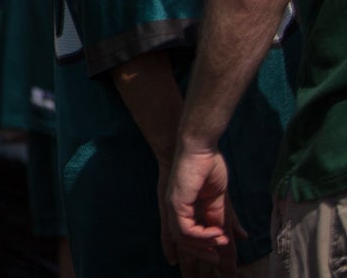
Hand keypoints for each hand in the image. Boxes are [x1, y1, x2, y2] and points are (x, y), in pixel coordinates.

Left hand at [164, 145, 243, 269]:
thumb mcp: (221, 201)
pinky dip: (202, 237)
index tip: (218, 267)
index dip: (197, 256)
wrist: (200, 148)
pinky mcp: (175, 203)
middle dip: (196, 262)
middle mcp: (175, 212)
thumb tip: (241, 238)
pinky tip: (217, 234)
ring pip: (183, 240)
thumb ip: (226, 220)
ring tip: (221, 243)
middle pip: (181, 245)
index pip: (186, 241)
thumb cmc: (209, 168)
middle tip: (219, 268)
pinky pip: (185, 230)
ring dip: (204, 247)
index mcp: (184, 212)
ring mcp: (173, 208)